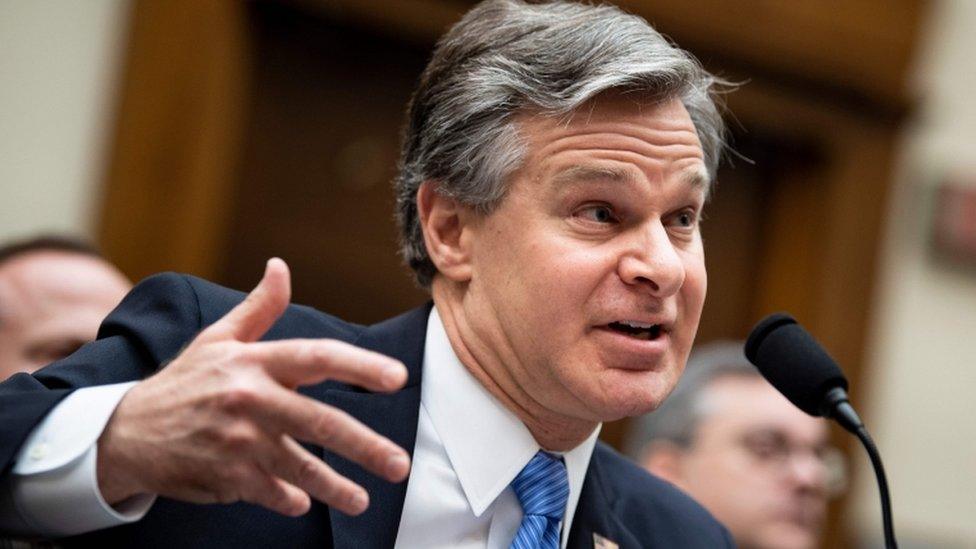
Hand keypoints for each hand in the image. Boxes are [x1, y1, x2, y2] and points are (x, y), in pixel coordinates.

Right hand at [95, 258, 409, 516]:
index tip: (397, 377)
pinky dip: (290, 500)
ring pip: (301, 468)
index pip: (317, 358)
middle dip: (366, 446)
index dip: (360, 365)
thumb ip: (259, 308)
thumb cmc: (184, 383)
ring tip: (363, 500)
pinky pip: (271, 492)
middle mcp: (250, 400)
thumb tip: (281, 266)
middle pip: (320, 423)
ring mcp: (238, 442)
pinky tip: (305, 503)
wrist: (125, 433)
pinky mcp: (226, 476)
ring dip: (337, 488)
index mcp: (254, 362)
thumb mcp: (217, 339)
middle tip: (399, 464)